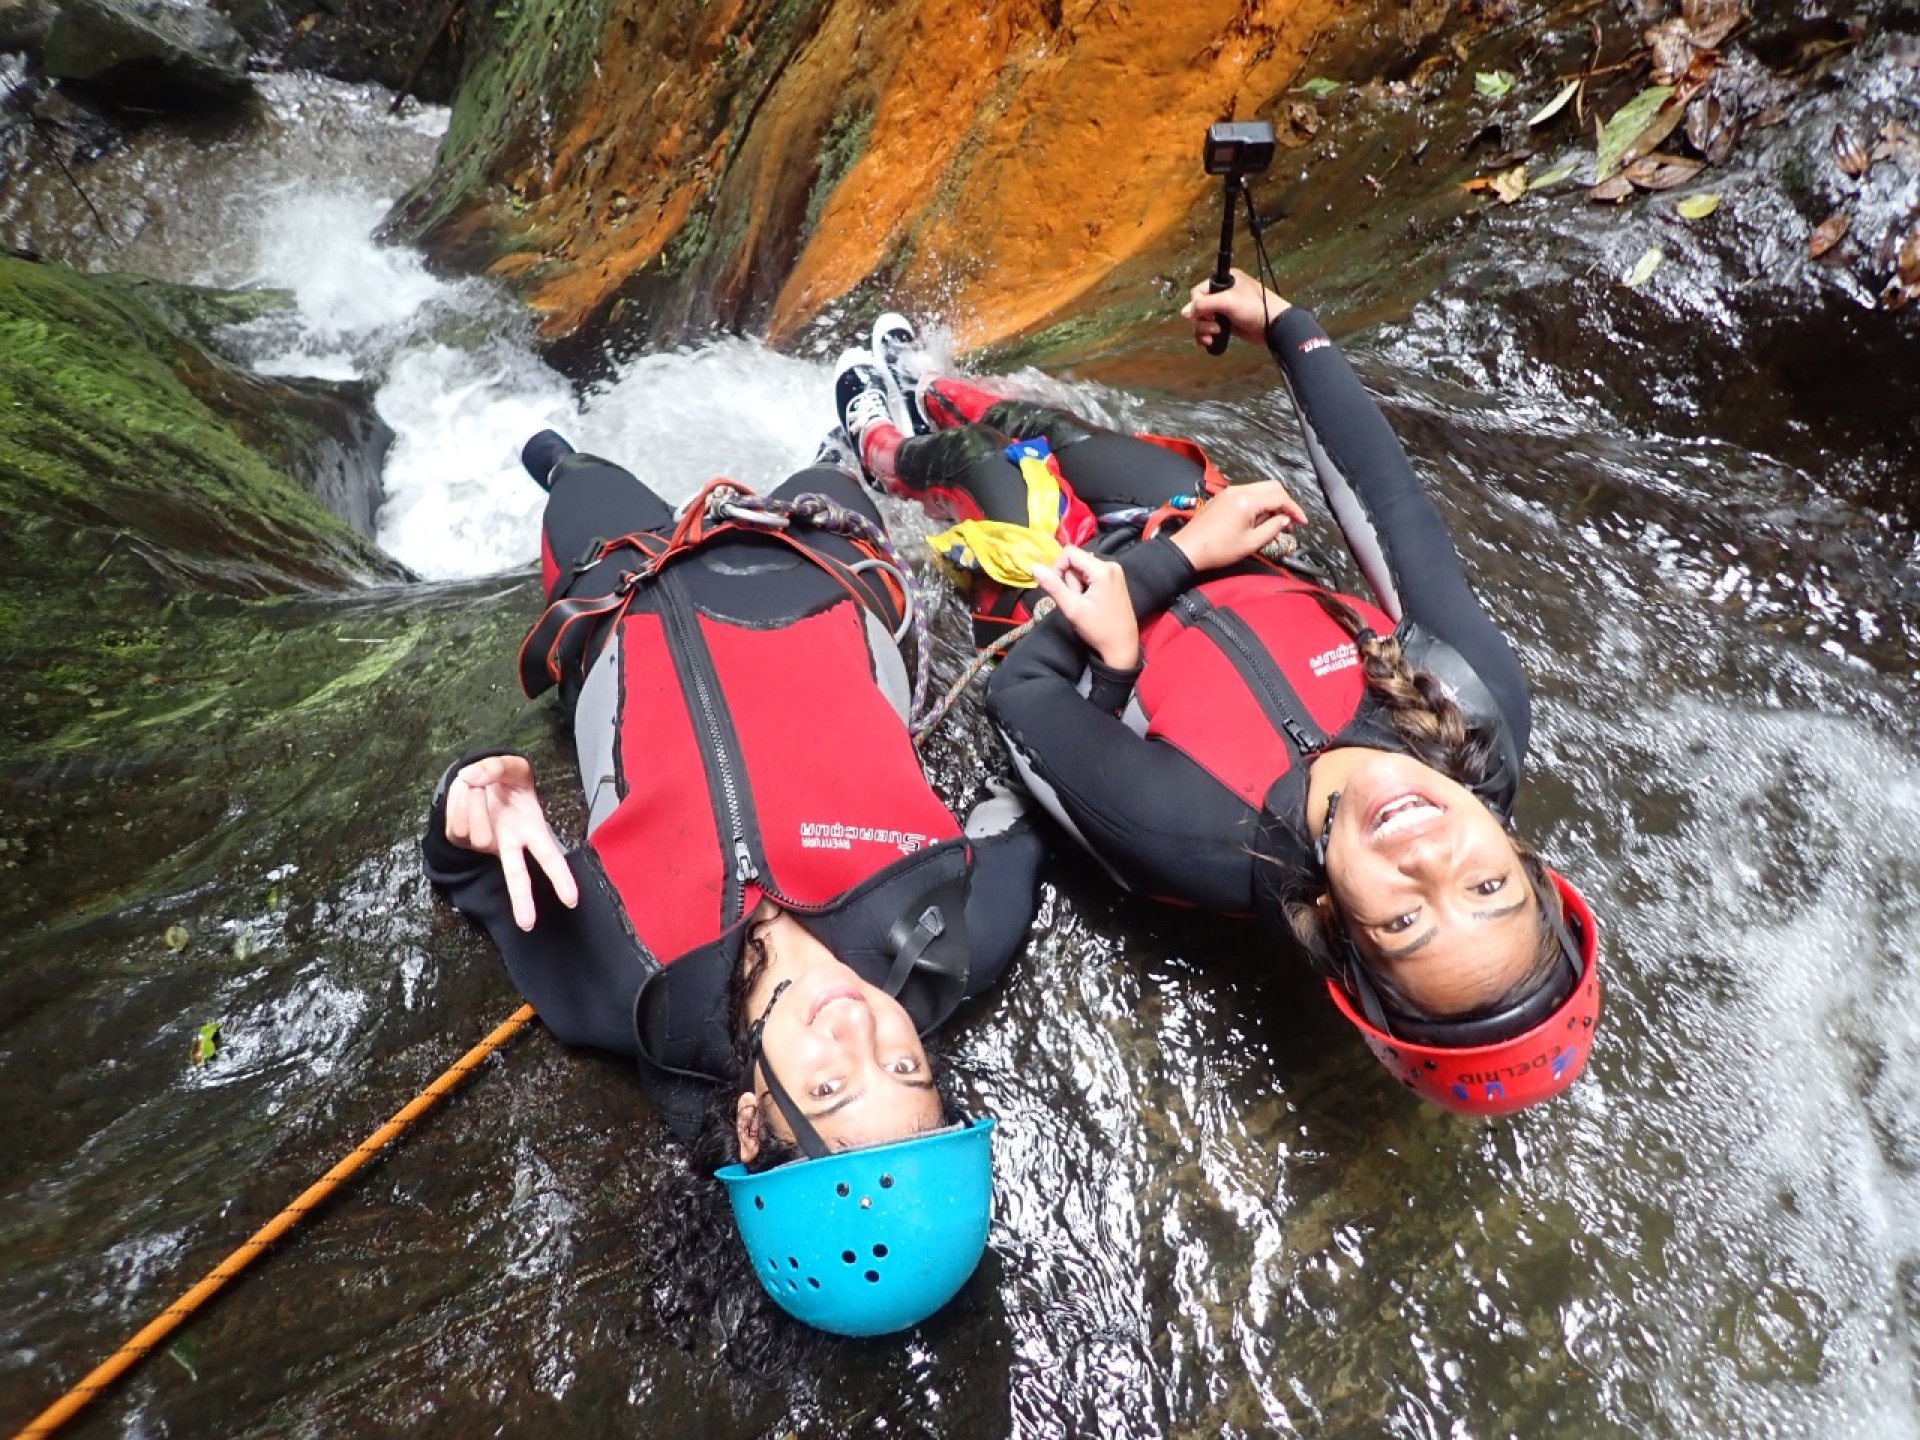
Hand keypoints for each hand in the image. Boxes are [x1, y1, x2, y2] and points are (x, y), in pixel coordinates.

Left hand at [444, 755, 579, 930]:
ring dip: (474, 804)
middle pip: (517, 876)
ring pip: (478, 836)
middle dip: (523, 899)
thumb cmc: (506, 780)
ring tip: (477, 786)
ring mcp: (484, 844)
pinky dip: (457, 804)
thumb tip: (473, 779)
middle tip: (527, 925)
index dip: (560, 877)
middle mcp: (510, 843)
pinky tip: (465, 794)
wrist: (480, 780)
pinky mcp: (459, 841)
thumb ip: (496, 767)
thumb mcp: (512, 766)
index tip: (571, 900)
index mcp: (532, 829)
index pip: (549, 857)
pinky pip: (456, 827)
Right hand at [1030, 546, 1140, 670]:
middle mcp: (1111, 564)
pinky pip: (1091, 573)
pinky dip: (1085, 586)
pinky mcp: (1115, 578)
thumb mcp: (1072, 609)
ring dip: (1077, 584)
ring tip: (1084, 604)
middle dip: (1069, 580)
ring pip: (1082, 568)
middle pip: (1076, 560)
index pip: (1069, 553)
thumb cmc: (1098, 629)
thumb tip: (1034, 567)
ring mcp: (1115, 571)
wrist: (1122, 646)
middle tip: (1076, 602)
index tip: (1059, 589)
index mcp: (1102, 569)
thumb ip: (1053, 586)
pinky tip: (1090, 602)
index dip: (1057, 568)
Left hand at [1168, 480, 1306, 572]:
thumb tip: (1285, 520)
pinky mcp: (1221, 497)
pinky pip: (1247, 493)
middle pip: (1272, 487)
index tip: (1302, 523)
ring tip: (1274, 522)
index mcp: (1248, 500)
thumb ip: (1272, 528)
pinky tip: (1257, 519)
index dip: (1294, 510)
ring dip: (1271, 502)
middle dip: (1284, 502)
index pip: (1280, 498)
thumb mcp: (1251, 543)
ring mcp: (1228, 491)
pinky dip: (1258, 502)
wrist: (1188, 549)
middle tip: (1289, 521)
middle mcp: (1239, 490)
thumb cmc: (1219, 550)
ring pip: (1259, 489)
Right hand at [1182, 268, 1290, 349]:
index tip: (1207, 314)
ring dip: (1203, 330)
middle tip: (1215, 326)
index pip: (1198, 292)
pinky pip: (1208, 331)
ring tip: (1214, 336)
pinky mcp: (1226, 325)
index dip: (1197, 305)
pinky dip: (1205, 337)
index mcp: (1223, 281)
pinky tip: (1209, 343)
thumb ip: (1204, 305)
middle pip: (1198, 309)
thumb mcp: (1228, 301)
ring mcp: (1223, 311)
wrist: (1273, 325)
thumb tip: (1184, 313)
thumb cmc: (1253, 308)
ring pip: (1201, 321)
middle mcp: (1221, 294)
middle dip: (1202, 321)